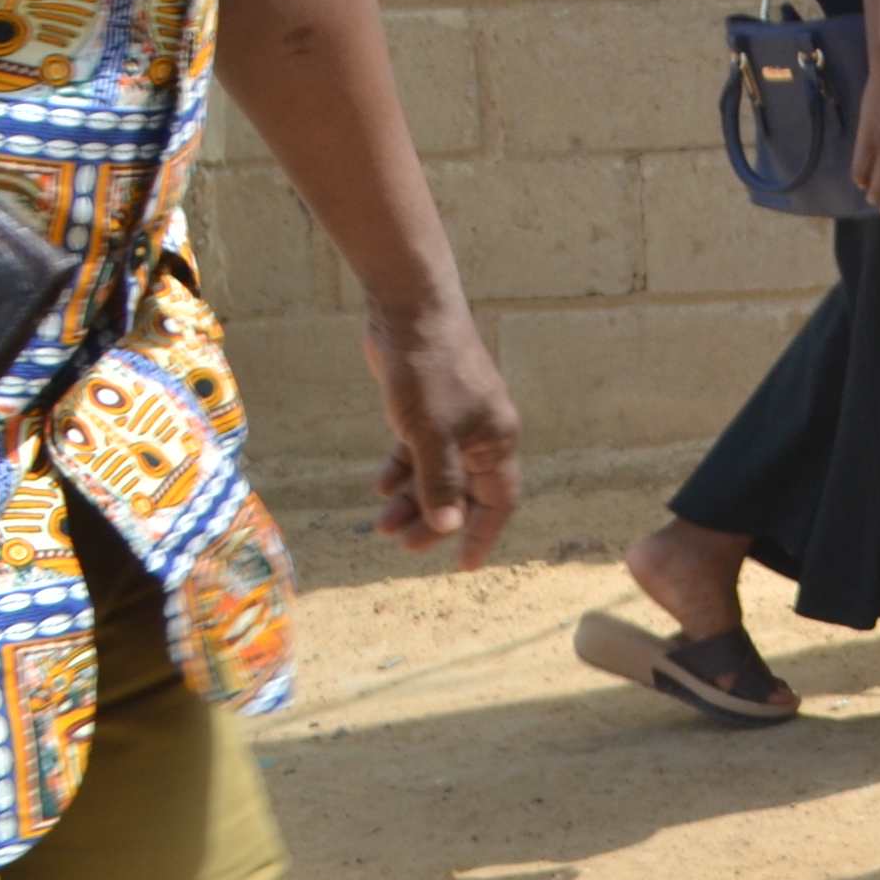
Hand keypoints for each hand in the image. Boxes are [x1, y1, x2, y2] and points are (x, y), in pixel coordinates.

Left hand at [361, 296, 519, 568]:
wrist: (412, 312)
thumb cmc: (429, 371)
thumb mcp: (431, 434)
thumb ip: (439, 483)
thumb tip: (447, 529)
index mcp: (496, 440)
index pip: (499, 501)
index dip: (483, 534)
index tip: (466, 566)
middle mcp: (482, 433)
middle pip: (464, 493)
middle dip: (436, 522)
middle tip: (403, 547)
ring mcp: (455, 420)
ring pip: (437, 474)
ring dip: (412, 500)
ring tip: (381, 523)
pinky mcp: (428, 408)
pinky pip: (419, 452)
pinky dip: (402, 471)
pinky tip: (380, 484)